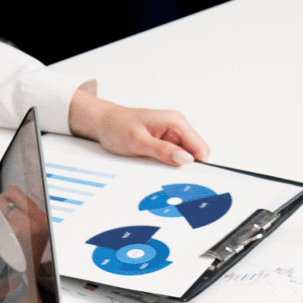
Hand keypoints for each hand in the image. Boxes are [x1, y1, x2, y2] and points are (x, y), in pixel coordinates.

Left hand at [68, 89, 209, 166]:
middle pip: (194, 154)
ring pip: (183, 158)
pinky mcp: (163, 143)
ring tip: (156, 171)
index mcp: (175, 121)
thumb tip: (185, 159)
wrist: (103, 123)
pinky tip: (154, 168)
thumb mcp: (138, 141)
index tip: (189, 181)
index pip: (200, 148)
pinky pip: (172, 158)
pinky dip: (166, 166)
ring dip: (173, 168)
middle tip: (169, 179)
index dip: (197, 166)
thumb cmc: (117, 126)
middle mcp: (176, 127)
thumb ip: (162, 151)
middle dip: (185, 168)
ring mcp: (170, 135)